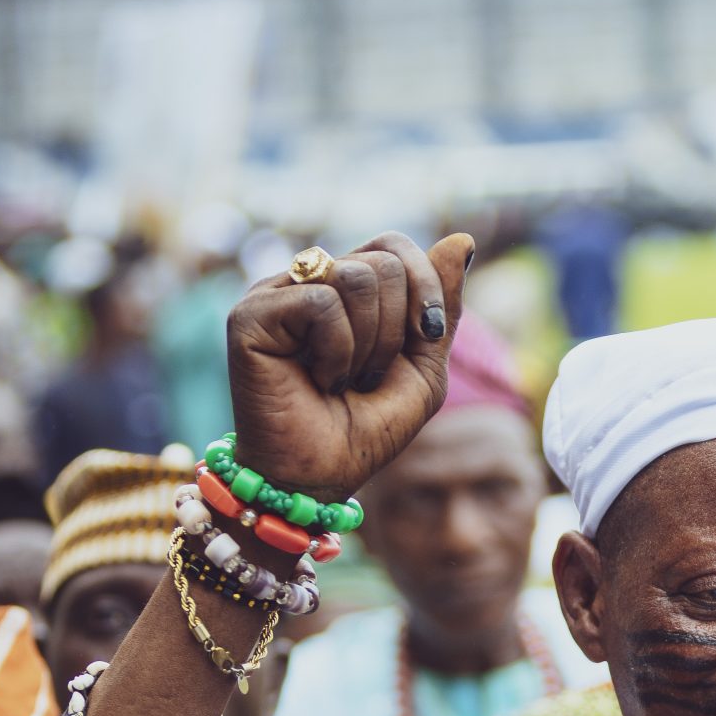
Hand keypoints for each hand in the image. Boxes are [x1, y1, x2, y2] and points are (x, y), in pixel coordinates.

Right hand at [225, 230, 473, 498]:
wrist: (319, 478)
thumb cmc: (366, 429)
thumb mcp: (424, 367)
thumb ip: (440, 305)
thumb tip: (465, 238)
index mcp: (342, 286)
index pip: (393, 246)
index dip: (423, 288)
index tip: (425, 338)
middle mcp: (306, 282)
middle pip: (381, 260)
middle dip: (396, 329)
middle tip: (367, 375)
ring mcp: (274, 294)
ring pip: (355, 276)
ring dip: (368, 345)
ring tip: (341, 380)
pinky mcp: (251, 315)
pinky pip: (321, 303)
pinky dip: (337, 352)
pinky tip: (317, 380)